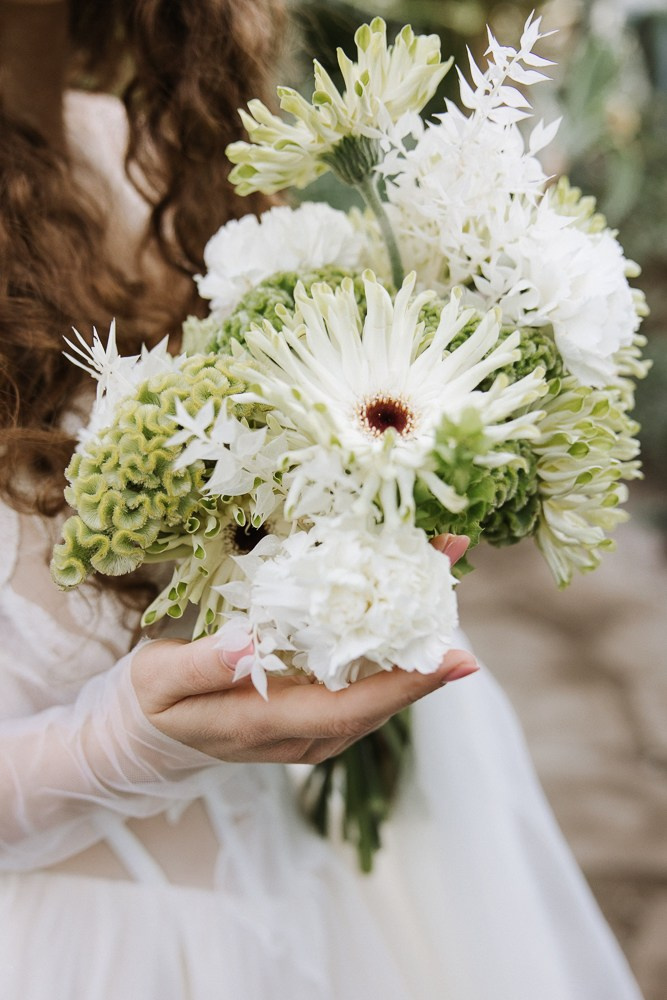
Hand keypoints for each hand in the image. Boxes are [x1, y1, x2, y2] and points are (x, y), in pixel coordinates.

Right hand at [131, 532, 476, 764]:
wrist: (148, 738)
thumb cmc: (154, 704)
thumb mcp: (161, 681)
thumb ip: (202, 666)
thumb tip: (252, 640)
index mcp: (267, 728)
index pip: (349, 710)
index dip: (404, 685)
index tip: (455, 657)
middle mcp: (304, 737)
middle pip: (379, 695)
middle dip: (426, 643)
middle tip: (454, 569)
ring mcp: (313, 730)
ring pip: (378, 688)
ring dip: (415, 637)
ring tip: (440, 571)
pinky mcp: (313, 712)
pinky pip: (363, 681)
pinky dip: (390, 644)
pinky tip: (404, 602)